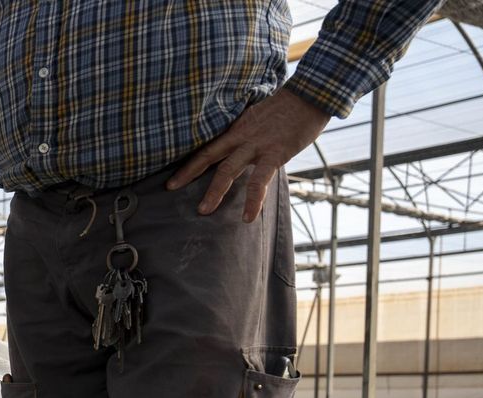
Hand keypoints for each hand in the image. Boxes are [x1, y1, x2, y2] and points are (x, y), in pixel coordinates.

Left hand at [167, 89, 330, 220]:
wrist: (312, 94)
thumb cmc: (289, 107)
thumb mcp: (261, 116)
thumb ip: (248, 132)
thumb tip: (241, 145)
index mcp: (238, 127)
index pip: (208, 143)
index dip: (189, 157)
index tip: (173, 168)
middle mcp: (241, 136)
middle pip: (208, 155)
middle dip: (188, 172)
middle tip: (170, 188)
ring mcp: (256, 145)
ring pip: (227, 170)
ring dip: (214, 191)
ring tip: (203, 210)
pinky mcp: (274, 154)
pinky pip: (259, 181)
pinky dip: (253, 201)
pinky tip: (247, 217)